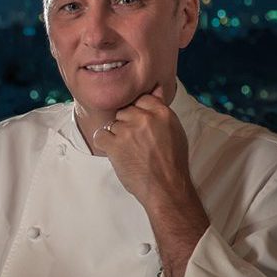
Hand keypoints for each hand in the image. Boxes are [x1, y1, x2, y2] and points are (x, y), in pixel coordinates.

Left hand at [92, 84, 209, 276]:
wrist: (166, 188)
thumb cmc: (173, 162)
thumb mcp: (175, 130)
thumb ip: (161, 110)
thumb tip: (156, 89)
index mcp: (162, 112)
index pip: (141, 99)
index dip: (138, 113)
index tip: (142, 126)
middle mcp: (144, 118)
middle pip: (124, 111)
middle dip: (127, 125)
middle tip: (137, 143)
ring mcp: (128, 130)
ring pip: (113, 124)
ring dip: (117, 136)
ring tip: (130, 152)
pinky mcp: (114, 144)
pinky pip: (101, 135)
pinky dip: (105, 144)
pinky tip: (116, 153)